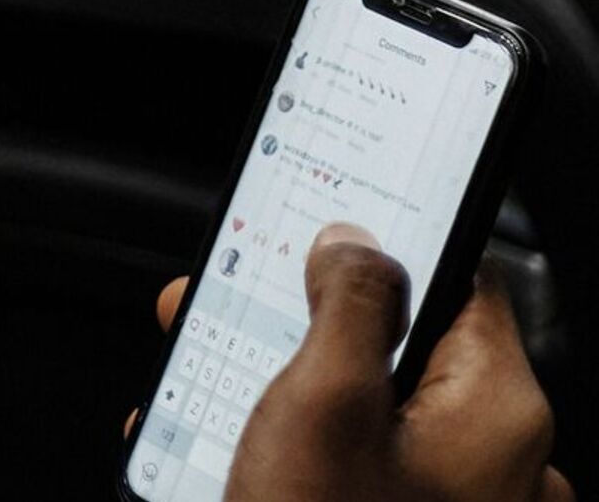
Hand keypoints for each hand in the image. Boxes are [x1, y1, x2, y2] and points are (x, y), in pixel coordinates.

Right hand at [138, 223, 571, 500]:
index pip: (460, 281)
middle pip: (397, 349)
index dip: (385, 244)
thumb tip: (358, 246)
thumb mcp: (319, 401)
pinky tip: (213, 454)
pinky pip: (349, 473)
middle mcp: (492, 463)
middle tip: (226, 307)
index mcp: (498, 411)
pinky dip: (283, 452)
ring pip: (364, 414)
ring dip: (274, 389)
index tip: (318, 223)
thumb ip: (345, 304)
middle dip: (298, 324)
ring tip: (198, 387)